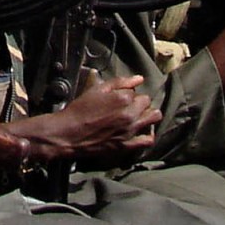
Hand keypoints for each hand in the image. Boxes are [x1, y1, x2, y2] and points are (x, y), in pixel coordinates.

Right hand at [32, 75, 160, 166]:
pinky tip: (142, 131)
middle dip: (140, 103)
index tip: (120, 98)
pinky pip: (148, 140)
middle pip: (147, 103)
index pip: (136, 91)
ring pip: (154, 117)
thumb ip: (120, 82)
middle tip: (128, 107)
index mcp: (122, 98)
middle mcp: (130, 113)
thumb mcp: (97, 90)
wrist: (70, 133)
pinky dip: (148, 134)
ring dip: (148, 114)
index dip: (129, 94)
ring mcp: (130, 130)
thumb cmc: (81, 110)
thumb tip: (139, 78)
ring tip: (139, 116)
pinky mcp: (128, 145)